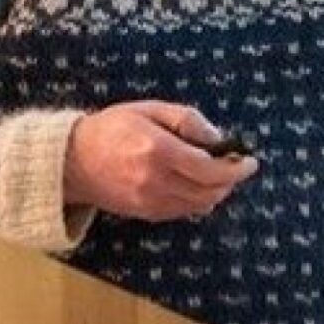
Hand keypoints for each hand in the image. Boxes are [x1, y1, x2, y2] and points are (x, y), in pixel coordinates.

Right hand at [62, 100, 259, 221]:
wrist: (73, 161)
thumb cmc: (112, 128)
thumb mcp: (150, 109)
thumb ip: (186, 120)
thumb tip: (218, 138)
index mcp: (158, 151)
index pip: (209, 169)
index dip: (236, 168)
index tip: (251, 161)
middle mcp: (156, 181)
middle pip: (209, 191)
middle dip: (230, 181)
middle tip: (237, 166)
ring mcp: (150, 201)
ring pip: (199, 205)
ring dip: (216, 192)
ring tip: (218, 175)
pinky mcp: (145, 214)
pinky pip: (183, 212)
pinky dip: (198, 201)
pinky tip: (197, 185)